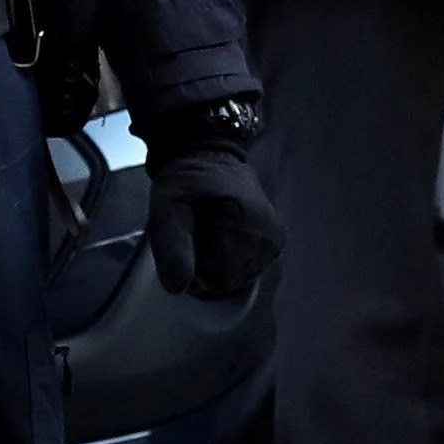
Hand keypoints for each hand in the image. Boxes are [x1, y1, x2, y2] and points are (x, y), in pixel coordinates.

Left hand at [146, 107, 278, 299]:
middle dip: (206, 267)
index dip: (193, 268)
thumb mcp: (166, 208)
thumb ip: (170, 246)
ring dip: (218, 264)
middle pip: (229, 282)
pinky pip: (248, 270)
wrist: (210, 157)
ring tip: (210, 232)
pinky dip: (232, 260)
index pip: (216, 279)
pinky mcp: (277, 243)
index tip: (186, 240)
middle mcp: (270, 237)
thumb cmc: (186, 182)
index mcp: (245, 224)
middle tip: (196, 234)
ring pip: (238, 279)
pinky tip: (224, 237)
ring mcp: (276, 242)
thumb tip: (178, 286)